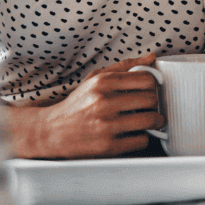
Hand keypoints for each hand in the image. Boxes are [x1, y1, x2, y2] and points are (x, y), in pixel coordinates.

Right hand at [5, 54, 163, 157]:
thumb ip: (124, 67)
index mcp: (102, 82)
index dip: (152, 86)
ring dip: (154, 122)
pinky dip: (142, 138)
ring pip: (150, 120)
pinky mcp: (108, 146)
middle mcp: (104, 102)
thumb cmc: (77, 104)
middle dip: (154, 104)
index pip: (146, 79)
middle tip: (149, 108)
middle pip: (151, 99)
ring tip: (148, 122)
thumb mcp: (95, 78)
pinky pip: (141, 140)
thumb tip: (151, 58)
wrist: (51, 131)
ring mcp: (106, 125)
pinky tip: (133, 134)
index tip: (150, 91)